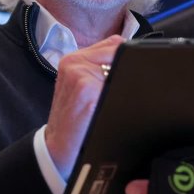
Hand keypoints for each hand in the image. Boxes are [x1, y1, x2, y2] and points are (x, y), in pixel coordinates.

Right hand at [45, 35, 122, 177]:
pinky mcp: (87, 89)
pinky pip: (118, 82)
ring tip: (111, 102)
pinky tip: (114, 109)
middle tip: (120, 92)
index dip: (127, 58)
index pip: (113, 44)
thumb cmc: (75, 122)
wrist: (58, 150)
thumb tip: (136, 62)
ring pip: (121, 64)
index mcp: (73, 60)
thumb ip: (102, 70)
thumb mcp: (82, 90)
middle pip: (118, 49)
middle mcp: (73, 62)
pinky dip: (125, 94)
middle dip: (127, 67)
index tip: (130, 74)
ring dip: (126, 81)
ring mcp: (79, 74)